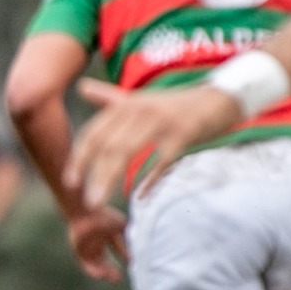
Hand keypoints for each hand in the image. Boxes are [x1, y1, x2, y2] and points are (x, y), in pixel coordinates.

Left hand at [65, 207, 127, 281]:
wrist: (85, 212)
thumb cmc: (104, 216)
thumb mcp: (120, 226)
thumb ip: (127, 237)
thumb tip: (135, 251)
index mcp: (106, 232)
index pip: (117, 247)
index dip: (125, 254)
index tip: (132, 262)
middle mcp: (96, 241)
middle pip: (104, 260)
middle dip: (111, 269)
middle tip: (119, 277)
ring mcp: (87, 246)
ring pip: (96, 263)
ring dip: (104, 272)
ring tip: (115, 278)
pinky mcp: (78, 250)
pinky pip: (85, 264)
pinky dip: (93, 271)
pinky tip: (101, 275)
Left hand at [67, 80, 238, 207]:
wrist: (221, 97)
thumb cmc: (178, 104)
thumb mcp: (142, 98)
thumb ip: (110, 98)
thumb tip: (81, 87)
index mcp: (128, 104)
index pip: (95, 132)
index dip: (80, 158)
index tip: (70, 182)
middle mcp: (141, 109)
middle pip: (108, 145)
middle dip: (93, 174)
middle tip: (85, 202)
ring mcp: (163, 120)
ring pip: (127, 151)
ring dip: (109, 179)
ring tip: (99, 202)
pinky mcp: (184, 132)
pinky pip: (161, 159)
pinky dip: (150, 180)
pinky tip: (140, 197)